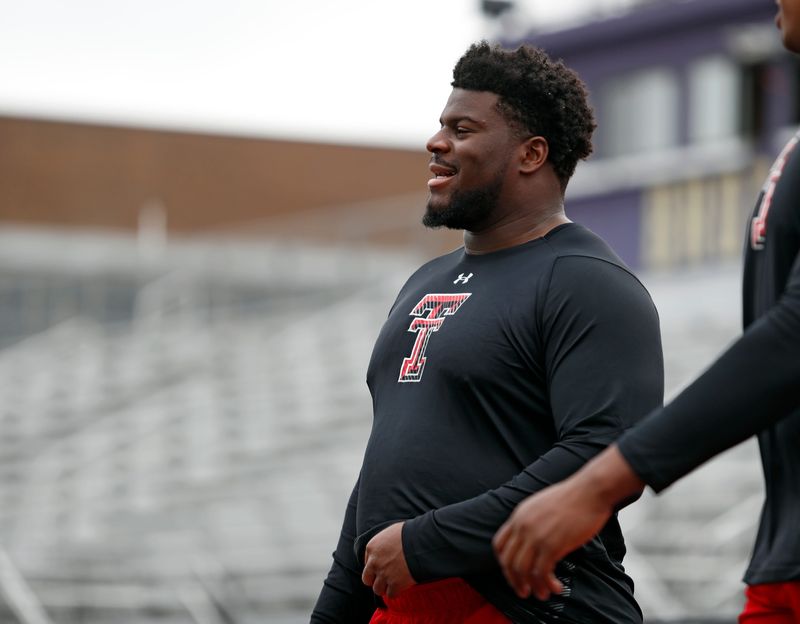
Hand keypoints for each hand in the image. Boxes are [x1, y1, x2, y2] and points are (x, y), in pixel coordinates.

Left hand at [361, 522, 415, 597]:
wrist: (421, 542)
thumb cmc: (409, 534)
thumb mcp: (391, 532)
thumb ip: (384, 542)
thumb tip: (387, 547)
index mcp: (372, 548)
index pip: (366, 563)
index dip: (375, 566)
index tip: (382, 567)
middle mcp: (374, 562)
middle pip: (367, 579)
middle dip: (375, 580)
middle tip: (384, 578)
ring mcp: (384, 574)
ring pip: (377, 589)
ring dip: (385, 587)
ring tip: (394, 583)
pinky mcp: (395, 584)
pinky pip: (390, 595)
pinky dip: (396, 592)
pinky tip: (401, 586)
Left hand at [493, 478, 609, 599]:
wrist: (589, 492)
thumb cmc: (572, 498)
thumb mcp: (541, 505)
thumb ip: (531, 521)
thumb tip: (532, 540)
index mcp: (519, 516)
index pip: (499, 545)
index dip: (504, 563)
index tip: (512, 573)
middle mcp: (523, 527)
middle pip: (509, 561)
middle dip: (515, 581)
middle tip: (524, 591)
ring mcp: (536, 536)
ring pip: (523, 570)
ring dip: (532, 587)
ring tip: (542, 595)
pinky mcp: (552, 545)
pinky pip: (542, 573)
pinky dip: (547, 584)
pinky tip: (556, 587)